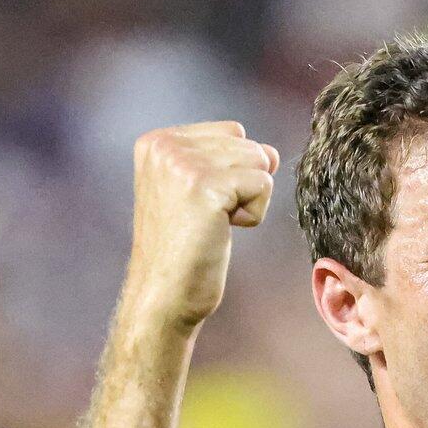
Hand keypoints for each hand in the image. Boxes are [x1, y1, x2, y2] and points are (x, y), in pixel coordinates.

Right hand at [124, 121, 279, 331]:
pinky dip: (253, 214)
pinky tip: (222, 231)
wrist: (163, 295)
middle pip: (247, 144)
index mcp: (156, 141)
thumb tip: (271, 152)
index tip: (200, 205)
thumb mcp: (195, 191)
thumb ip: (227, 161)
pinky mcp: (205, 185)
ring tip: (213, 224)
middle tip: (206, 219)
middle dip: (242, 185)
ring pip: (259, 162)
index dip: (232, 172)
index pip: (231, 132)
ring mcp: (183, 163)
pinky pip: (263, 184)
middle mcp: (165, 145)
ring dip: (248, 200)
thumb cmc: (182, 251)